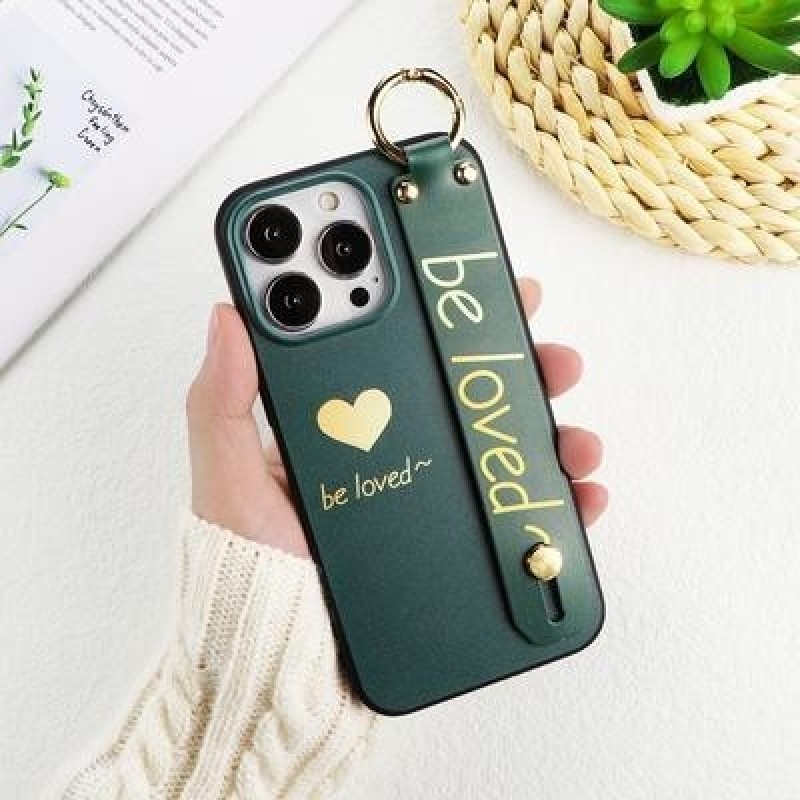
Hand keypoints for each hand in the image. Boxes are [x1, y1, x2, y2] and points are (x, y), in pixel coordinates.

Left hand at [187, 278, 607, 557]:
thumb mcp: (228, 481)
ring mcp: (434, 495)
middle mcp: (395, 449)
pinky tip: (578, 490)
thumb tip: (226, 315)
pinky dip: (561, 499)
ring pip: (501, 439)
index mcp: (343, 422)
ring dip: (544, 416)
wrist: (290, 663)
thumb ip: (225, 404)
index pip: (390, 347)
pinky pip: (521, 512)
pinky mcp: (462, 544)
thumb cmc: (253, 571)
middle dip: (504, 347)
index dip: (426, 301)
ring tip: (565, 411)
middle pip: (461, 384)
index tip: (453, 262)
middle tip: (529, 320)